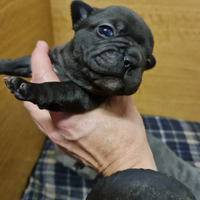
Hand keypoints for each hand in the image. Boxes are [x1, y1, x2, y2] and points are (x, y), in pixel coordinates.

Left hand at [24, 41, 156, 175]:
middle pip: (30, 100)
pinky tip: (57, 98)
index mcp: (69, 116)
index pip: (44, 82)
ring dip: (38, 92)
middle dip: (34, 76)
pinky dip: (45, 105)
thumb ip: (107, 85)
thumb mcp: (121, 105)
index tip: (41, 46)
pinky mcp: (61, 142)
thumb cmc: (125, 138)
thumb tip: (100, 71)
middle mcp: (56, 128)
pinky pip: (44, 120)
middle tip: (44, 62)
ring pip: (35, 111)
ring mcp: (56, 138)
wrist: (125, 163)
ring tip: (48, 76)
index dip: (39, 60)